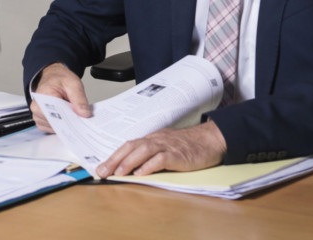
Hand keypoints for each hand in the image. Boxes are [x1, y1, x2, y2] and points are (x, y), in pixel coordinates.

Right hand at [29, 63, 91, 132]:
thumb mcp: (73, 83)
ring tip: (72, 113)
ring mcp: (38, 116)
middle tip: (81, 117)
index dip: (70, 118)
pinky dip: (62, 126)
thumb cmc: (59, 79)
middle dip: (70, 121)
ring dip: (66, 124)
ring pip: (55, 128)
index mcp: (43, 96)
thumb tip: (84, 113)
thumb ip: (79, 98)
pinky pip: (53, 130)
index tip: (81, 119)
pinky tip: (67, 118)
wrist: (52, 78)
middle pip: (56, 123)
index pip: (56, 113)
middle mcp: (37, 108)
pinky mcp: (42, 122)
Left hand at [93, 120, 226, 177]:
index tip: (101, 167)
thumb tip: (133, 167)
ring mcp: (168, 146)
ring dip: (129, 162)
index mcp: (153, 139)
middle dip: (115, 159)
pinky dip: (150, 165)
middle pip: (132, 147)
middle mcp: (157, 140)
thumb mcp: (167, 146)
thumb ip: (152, 153)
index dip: (114, 156)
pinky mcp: (178, 154)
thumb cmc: (189, 145)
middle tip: (102, 171)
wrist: (211, 139)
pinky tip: (142, 173)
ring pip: (144, 150)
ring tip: (118, 173)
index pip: (129, 145)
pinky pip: (162, 159)